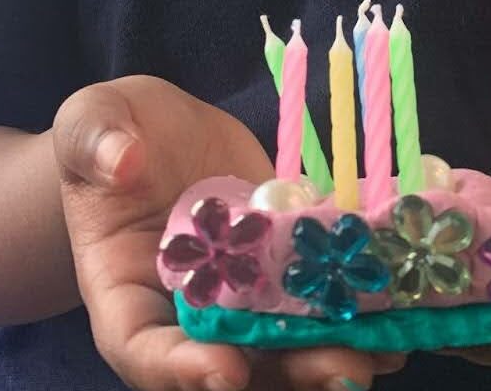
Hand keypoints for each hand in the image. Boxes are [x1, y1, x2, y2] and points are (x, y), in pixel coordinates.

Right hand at [54, 75, 402, 389]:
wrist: (151, 131)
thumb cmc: (107, 134)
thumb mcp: (89, 124)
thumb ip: (96, 142)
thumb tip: (121, 161)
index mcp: (122, 292)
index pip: (142, 350)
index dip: (180, 371)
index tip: (226, 371)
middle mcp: (185, 310)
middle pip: (232, 363)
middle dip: (286, 373)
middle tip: (341, 371)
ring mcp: (240, 291)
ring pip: (284, 341)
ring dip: (334, 350)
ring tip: (387, 348)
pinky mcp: (283, 262)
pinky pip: (316, 290)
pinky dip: (357, 302)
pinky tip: (401, 303)